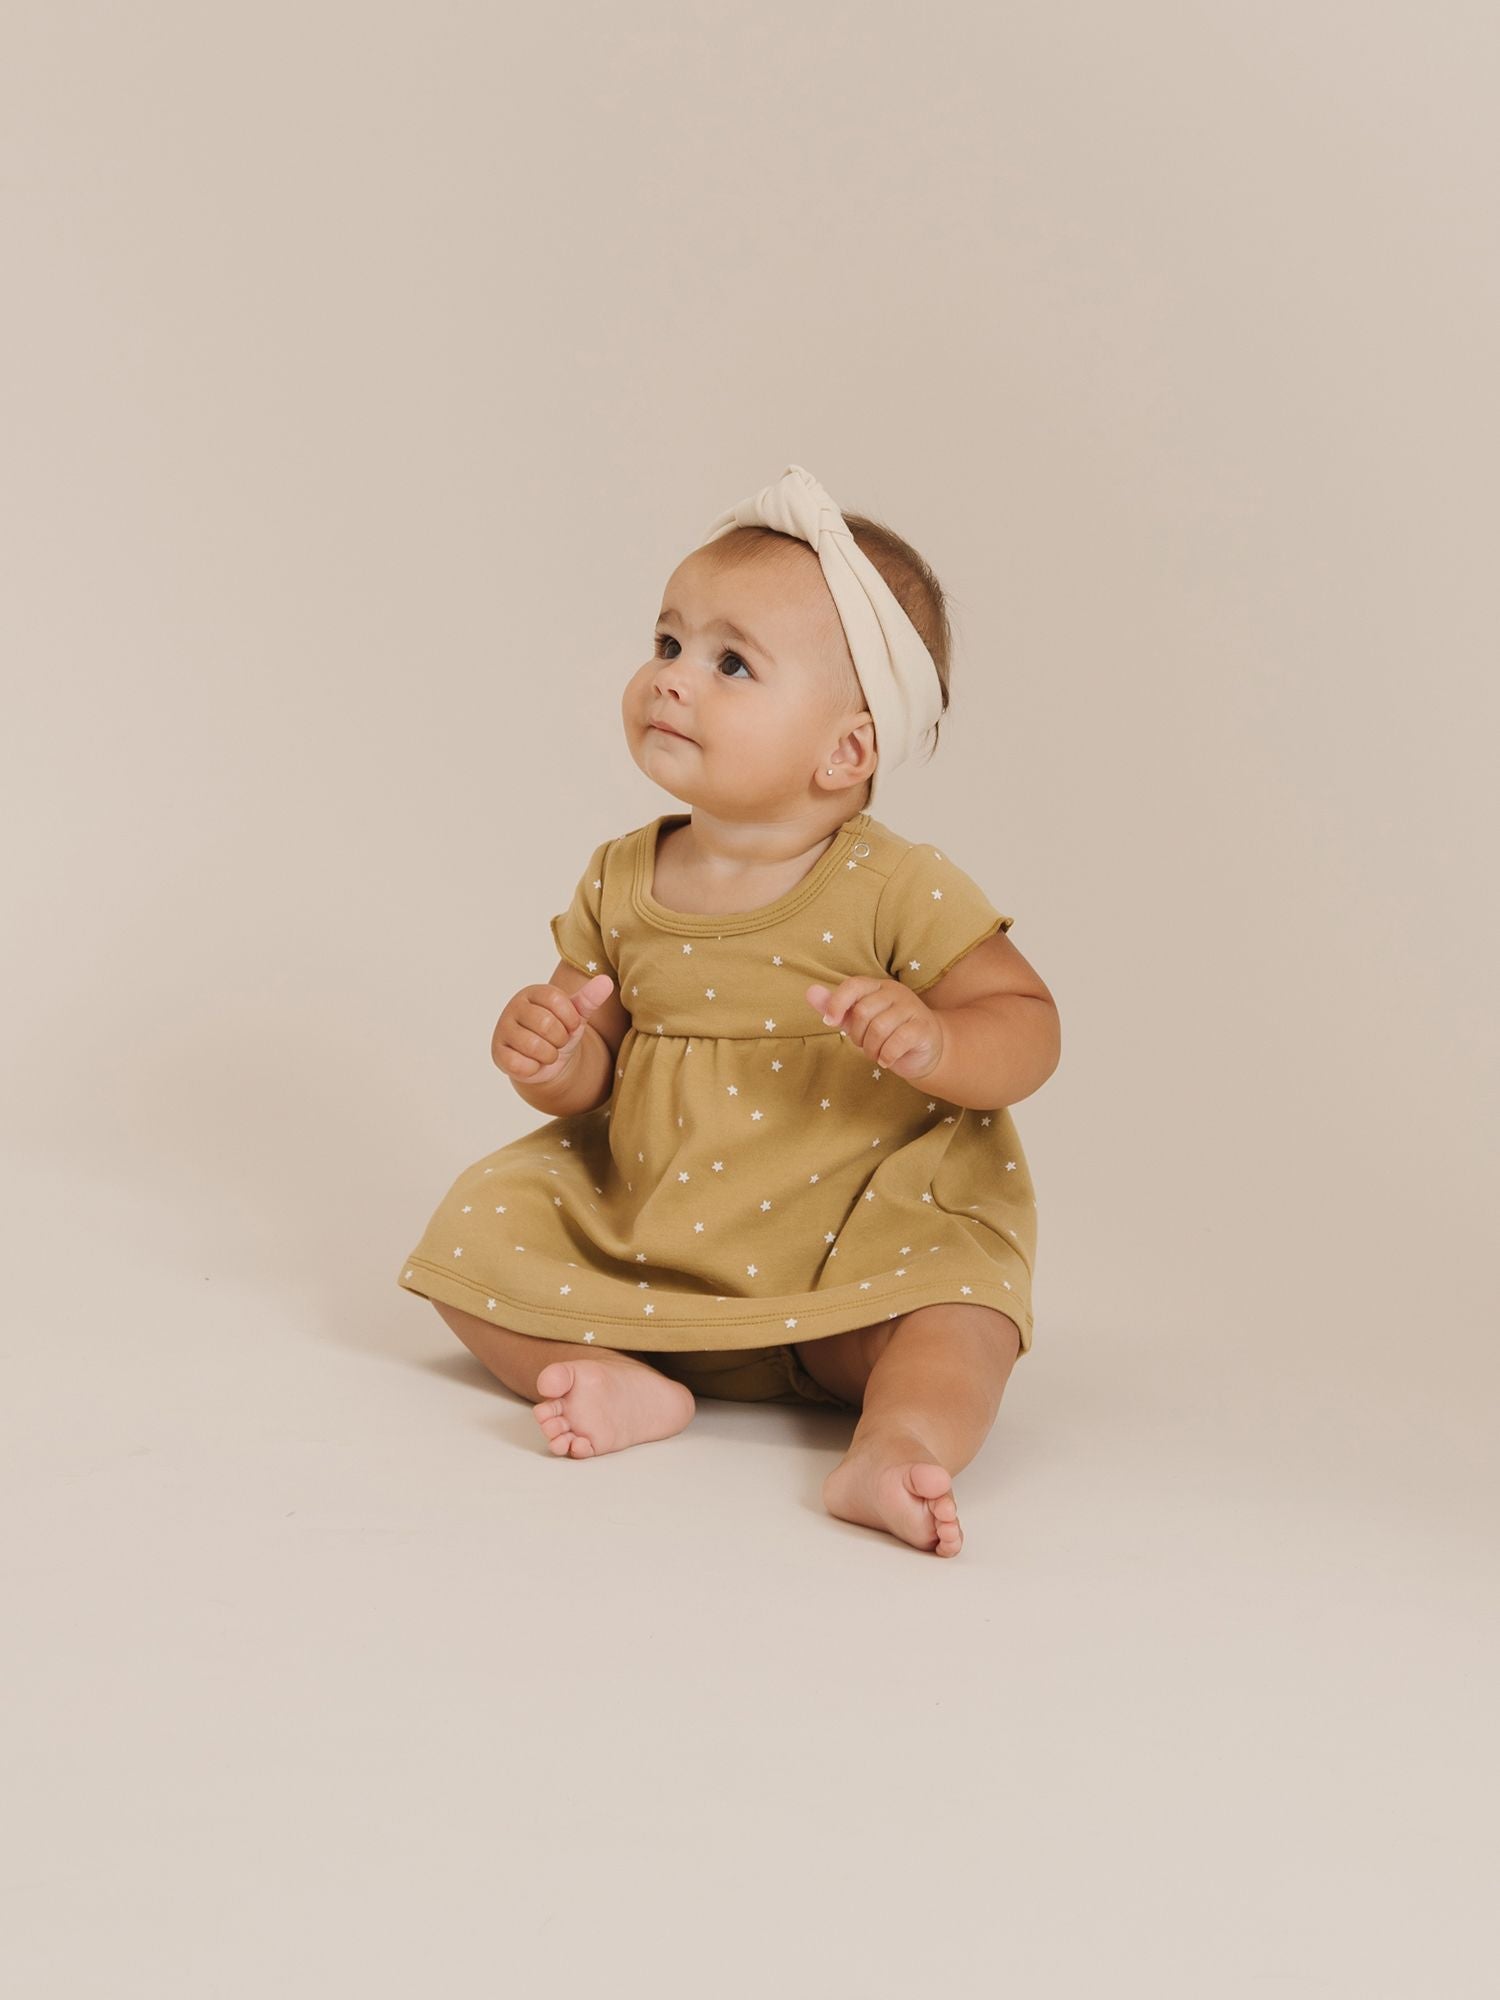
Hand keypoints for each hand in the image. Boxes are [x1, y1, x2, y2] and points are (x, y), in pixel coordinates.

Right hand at [493, 972, 614, 1083]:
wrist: (547, 1061)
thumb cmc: (560, 1032)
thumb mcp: (576, 1016)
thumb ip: (589, 999)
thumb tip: (606, 981)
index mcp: (533, 992)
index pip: (557, 1000)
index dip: (571, 1018)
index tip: (570, 1024)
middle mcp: (514, 1007)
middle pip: (546, 1024)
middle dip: (560, 1039)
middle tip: (558, 1041)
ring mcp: (503, 1029)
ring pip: (533, 1046)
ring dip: (549, 1055)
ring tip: (548, 1052)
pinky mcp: (498, 1053)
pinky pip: (520, 1064)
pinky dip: (534, 1068)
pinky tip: (532, 1063)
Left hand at [805, 977, 946, 1083]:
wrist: (925, 1049)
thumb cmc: (887, 1033)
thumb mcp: (858, 1021)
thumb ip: (835, 1007)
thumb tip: (810, 992)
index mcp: (877, 986)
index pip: (853, 985)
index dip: (837, 1003)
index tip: (829, 1022)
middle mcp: (895, 992)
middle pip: (863, 1012)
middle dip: (858, 1036)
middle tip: (865, 1045)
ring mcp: (911, 1008)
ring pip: (879, 1028)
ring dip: (872, 1049)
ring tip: (876, 1054)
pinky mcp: (923, 1027)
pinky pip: (897, 1041)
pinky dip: (887, 1056)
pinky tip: (887, 1060)